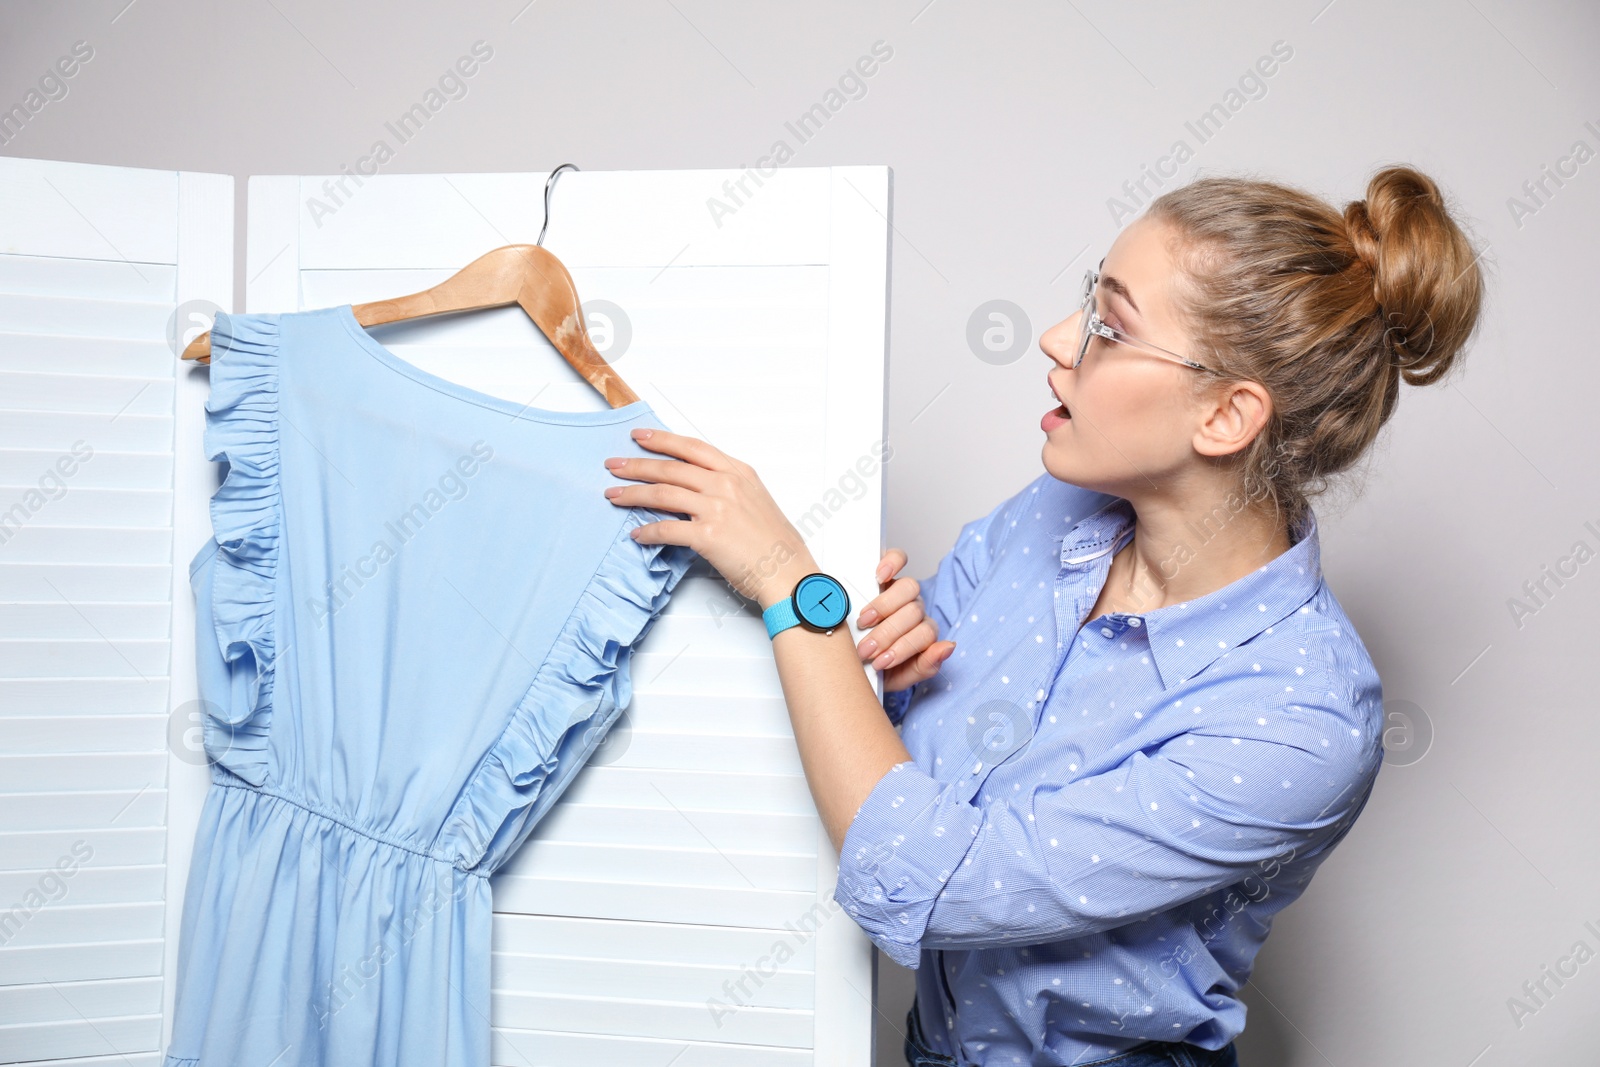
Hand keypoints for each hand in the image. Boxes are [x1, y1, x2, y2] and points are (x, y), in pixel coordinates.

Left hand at [604, 427, 815, 608]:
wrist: (788, 571)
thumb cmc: (775, 543)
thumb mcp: (756, 500)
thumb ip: (728, 487)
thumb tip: (698, 488)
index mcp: (738, 473)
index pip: (692, 448)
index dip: (662, 440)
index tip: (640, 436)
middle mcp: (726, 485)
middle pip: (671, 468)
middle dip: (636, 465)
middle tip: (614, 465)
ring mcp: (717, 509)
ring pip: (663, 493)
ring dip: (633, 494)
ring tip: (613, 495)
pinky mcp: (708, 536)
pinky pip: (667, 529)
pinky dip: (647, 531)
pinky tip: (636, 534)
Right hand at [853, 548, 953, 688]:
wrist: (852, 657)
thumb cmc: (876, 665)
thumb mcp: (898, 676)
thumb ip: (925, 665)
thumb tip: (948, 647)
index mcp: (921, 633)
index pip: (926, 634)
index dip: (905, 647)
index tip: (881, 661)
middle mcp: (914, 609)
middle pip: (913, 612)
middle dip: (888, 634)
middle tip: (865, 649)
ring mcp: (900, 590)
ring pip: (907, 588)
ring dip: (884, 607)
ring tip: (863, 622)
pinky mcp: (886, 572)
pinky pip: (898, 557)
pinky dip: (892, 563)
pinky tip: (879, 575)